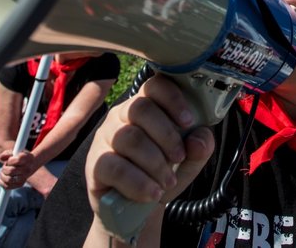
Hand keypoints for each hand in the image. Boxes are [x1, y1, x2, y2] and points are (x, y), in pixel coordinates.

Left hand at [0, 149, 38, 189]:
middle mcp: (27, 169)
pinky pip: (7, 186)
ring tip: (3, 172)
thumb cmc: (19, 157)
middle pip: (11, 171)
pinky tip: (1, 178)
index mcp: (27, 158)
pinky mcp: (20, 184)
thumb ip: (6, 153)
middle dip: (4, 168)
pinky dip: (1, 182)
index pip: (17, 160)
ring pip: (8, 179)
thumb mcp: (14, 152)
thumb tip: (1, 158)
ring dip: (2, 175)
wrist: (30, 164)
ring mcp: (24, 177)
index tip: (10, 160)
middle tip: (5, 166)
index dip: (10, 160)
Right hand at [85, 74, 214, 213]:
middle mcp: (122, 116)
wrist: (136, 209)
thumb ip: (200, 147)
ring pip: (130, 138)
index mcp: (146, 106)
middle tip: (179, 158)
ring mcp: (105, 138)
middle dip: (167, 135)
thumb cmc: (162, 174)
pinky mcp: (95, 164)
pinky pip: (116, 167)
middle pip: (141, 108)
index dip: (173, 99)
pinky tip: (152, 193)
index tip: (189, 121)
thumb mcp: (189, 162)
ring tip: (168, 182)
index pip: (155, 86)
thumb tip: (199, 140)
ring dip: (155, 163)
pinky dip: (139, 183)